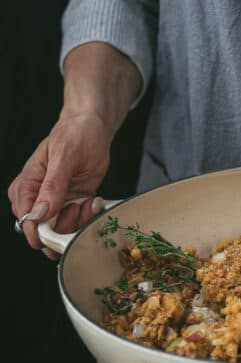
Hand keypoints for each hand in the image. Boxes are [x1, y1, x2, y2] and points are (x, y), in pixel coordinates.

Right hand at [8, 113, 111, 259]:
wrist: (92, 130)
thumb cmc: (74, 135)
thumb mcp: (64, 155)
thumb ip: (52, 186)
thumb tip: (39, 213)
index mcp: (26, 186)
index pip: (25, 221)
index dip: (43, 230)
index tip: (64, 218)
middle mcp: (37, 199)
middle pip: (44, 232)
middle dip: (66, 226)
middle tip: (80, 205)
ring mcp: (55, 205)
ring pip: (63, 232)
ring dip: (80, 220)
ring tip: (89, 200)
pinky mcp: (71, 207)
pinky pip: (78, 224)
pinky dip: (88, 216)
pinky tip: (93, 200)